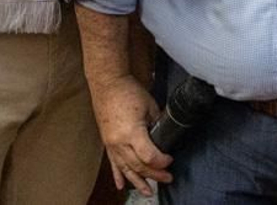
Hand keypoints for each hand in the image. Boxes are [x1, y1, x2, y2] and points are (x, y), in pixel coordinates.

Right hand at [88, 72, 171, 195]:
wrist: (107, 84)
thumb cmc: (128, 91)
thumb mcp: (150, 105)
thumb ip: (157, 123)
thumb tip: (164, 135)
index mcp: (132, 132)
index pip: (148, 156)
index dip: (161, 161)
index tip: (170, 159)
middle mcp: (119, 142)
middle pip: (138, 166)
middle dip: (154, 174)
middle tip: (167, 178)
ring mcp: (111, 144)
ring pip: (126, 168)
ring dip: (138, 181)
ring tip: (148, 192)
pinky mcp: (107, 142)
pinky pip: (113, 163)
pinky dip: (118, 175)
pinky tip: (121, 186)